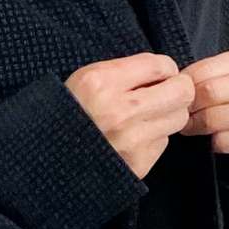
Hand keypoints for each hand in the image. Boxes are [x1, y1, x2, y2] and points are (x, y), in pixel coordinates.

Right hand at [66, 53, 196, 180]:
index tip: (161, 75)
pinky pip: (163, 142)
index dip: (167, 69)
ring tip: (149, 116)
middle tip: (168, 93)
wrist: (47, 160)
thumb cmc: (68, 115)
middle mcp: (119, 112)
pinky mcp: (137, 164)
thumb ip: (124, 71)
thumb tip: (165, 72)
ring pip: (178, 118)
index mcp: (102, 83)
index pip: (161, 65)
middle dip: (178, 90)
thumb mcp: (86, 80)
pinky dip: (154, 138)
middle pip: (181, 92)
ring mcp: (130, 141)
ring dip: (168, 114)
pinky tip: (136, 138)